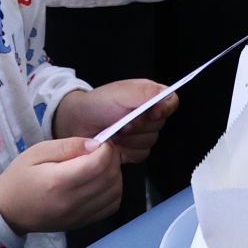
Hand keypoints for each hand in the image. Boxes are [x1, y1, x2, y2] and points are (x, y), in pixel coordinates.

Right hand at [0, 135, 123, 233]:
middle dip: (113, 159)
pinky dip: (113, 192)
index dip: (106, 149)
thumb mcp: (37, 152)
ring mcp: (79, 216)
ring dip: (115, 176)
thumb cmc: (20, 177)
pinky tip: (101, 183)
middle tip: (103, 151)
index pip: (99, 164)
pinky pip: (111, 207)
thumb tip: (96, 145)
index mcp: (59, 181)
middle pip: (110, 178)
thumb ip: (68, 146)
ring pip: (115, 193)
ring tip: (101, 166)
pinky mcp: (82, 223)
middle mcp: (72, 202)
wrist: (7, 211)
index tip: (100, 142)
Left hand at [54, 81, 175, 163]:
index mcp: (150, 96)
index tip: (149, 114)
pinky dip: (125, 151)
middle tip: (119, 122)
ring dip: (129, 140)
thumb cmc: (97, 104)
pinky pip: (140, 156)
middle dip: (137, 126)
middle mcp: (149, 115)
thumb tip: (167, 96)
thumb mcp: (121, 92)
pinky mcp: (134, 151)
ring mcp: (142, 134)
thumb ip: (145, 92)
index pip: (170, 102)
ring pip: (149, 143)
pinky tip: (114, 144)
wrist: (77, 123)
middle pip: (159, 126)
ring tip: (113, 133)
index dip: (162, 110)